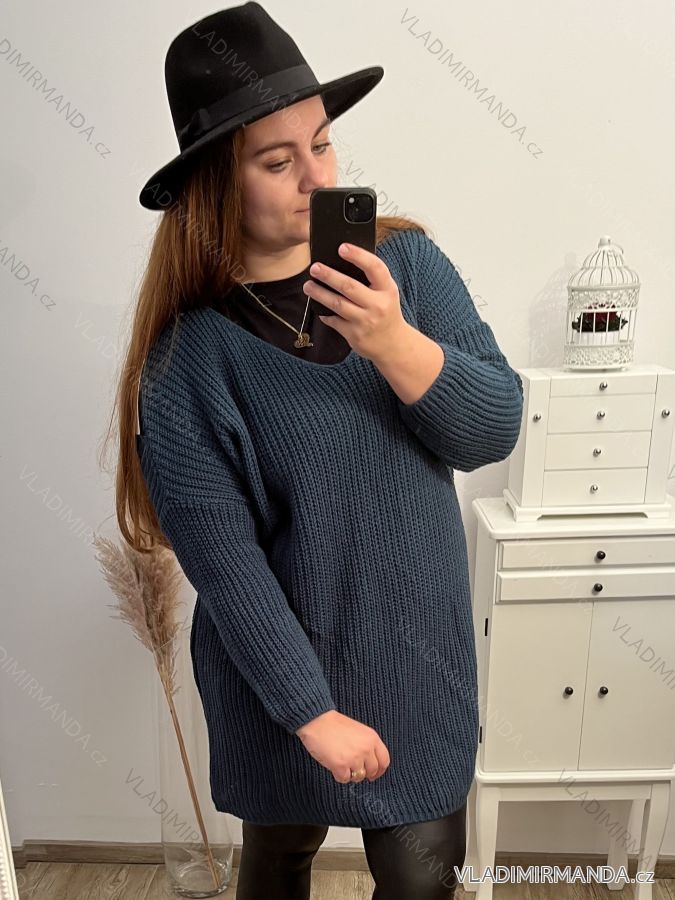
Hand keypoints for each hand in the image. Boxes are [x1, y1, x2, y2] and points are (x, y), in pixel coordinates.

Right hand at [295, 709, 390, 783]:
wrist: (317, 721)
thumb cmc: (335, 725)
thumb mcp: (359, 731)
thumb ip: (368, 745)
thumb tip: (371, 764)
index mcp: (372, 738)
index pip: (384, 760)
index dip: (380, 770)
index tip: (374, 774)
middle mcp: (366, 749)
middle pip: (372, 771)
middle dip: (364, 773)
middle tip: (354, 769)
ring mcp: (354, 758)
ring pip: (359, 777)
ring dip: (351, 774)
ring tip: (342, 762)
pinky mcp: (341, 766)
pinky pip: (344, 779)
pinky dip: (339, 775)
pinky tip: (334, 764)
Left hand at [302, 243, 406, 363]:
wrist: (393, 345)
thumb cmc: (386, 311)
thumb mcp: (387, 292)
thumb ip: (372, 279)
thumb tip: (343, 260)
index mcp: (387, 289)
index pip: (375, 268)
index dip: (358, 256)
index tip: (342, 247)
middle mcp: (377, 305)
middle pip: (349, 286)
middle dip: (329, 275)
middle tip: (314, 267)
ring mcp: (365, 321)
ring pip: (337, 304)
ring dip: (319, 293)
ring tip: (308, 285)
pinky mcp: (354, 335)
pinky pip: (334, 321)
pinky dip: (325, 314)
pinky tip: (319, 308)